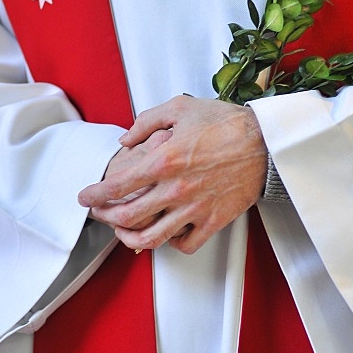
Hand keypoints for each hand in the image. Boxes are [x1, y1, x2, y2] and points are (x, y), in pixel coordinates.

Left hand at [78, 95, 267, 253]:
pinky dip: (171, 244)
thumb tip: (126, 139)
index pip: (117, 185)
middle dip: (106, 218)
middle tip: (100, 214)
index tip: (86, 197)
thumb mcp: (181, 107)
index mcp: (165, 160)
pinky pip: (185, 244)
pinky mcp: (213, 221)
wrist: (266, 142)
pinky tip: (167, 234)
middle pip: (128, 217)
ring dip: (131, 239)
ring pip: (152, 239)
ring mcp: (195, 208)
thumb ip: (146, 121)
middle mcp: (176, 189)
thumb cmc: (227, 123)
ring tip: (125, 234)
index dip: (95, 194)